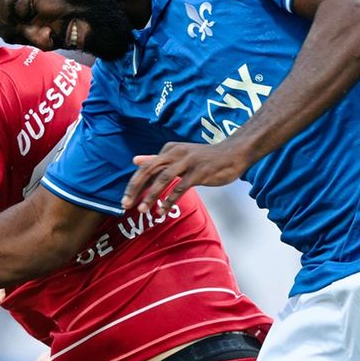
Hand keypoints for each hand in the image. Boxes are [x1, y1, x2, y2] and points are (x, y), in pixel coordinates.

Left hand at [122, 140, 252, 213]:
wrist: (234, 153)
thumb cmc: (205, 158)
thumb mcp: (179, 156)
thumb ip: (157, 159)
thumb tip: (135, 160)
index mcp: (169, 150)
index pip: (146, 167)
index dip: (134, 184)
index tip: (125, 200)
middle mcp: (176, 153)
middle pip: (150, 170)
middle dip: (136, 189)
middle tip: (126, 205)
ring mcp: (188, 162)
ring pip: (163, 179)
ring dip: (151, 195)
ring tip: (143, 210)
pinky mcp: (200, 172)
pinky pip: (181, 187)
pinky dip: (170, 199)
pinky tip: (163, 210)